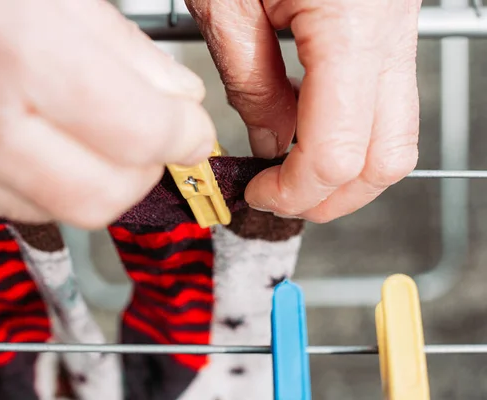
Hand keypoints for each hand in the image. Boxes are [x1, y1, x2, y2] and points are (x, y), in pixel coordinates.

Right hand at [0, 0, 214, 227]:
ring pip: (67, 210)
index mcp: (10, 50)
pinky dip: (51, 181)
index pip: (139, 132)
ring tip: (90, 129)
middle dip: (147, 167)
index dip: (184, 134)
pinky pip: (20, 208)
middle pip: (107, 193)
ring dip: (101, 176)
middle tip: (150, 133)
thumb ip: (120, 44)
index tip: (191, 127)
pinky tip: (37, 139)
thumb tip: (177, 96)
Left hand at [186, 0, 420, 221]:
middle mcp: (391, 26)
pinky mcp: (391, 26)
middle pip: (385, 158)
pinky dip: (351, 132)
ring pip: (397, 135)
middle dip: (329, 197)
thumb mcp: (227, 6)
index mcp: (350, 21)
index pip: (337, 151)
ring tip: (291, 172)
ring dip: (346, 170)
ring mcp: (400, 27)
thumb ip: (252, 85)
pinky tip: (307, 127)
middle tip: (279, 200)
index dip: (293, 190)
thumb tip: (271, 145)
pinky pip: (388, 102)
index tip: (259, 195)